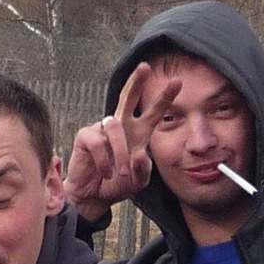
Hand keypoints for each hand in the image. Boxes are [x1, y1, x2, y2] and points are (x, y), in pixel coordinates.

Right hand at [65, 63, 178, 222]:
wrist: (93, 196)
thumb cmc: (117, 185)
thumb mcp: (138, 181)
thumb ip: (143, 169)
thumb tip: (139, 154)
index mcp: (139, 133)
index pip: (154, 112)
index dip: (165, 98)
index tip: (178, 82)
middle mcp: (121, 127)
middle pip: (129, 98)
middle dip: (137, 82)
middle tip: (145, 67)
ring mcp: (102, 130)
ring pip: (115, 126)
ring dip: (120, 152)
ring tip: (121, 173)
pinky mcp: (86, 137)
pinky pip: (98, 143)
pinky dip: (104, 161)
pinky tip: (106, 172)